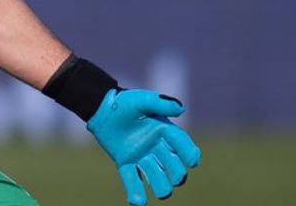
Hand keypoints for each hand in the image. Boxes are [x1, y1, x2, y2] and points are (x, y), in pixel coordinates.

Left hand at [87, 89, 200, 205]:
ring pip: (156, 178)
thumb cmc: (125, 102)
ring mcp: (142, 157)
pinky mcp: (126, 163)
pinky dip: (135, 193)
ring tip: (162, 192)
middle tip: (176, 177)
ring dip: (161, 186)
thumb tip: (181, 109)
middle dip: (177, 174)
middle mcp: (157, 147)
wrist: (102, 108)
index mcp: (165, 131)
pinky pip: (132, 181)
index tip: (193, 161)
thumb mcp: (142, 100)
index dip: (189, 153)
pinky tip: (137, 202)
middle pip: (173, 167)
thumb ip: (159, 103)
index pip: (182, 144)